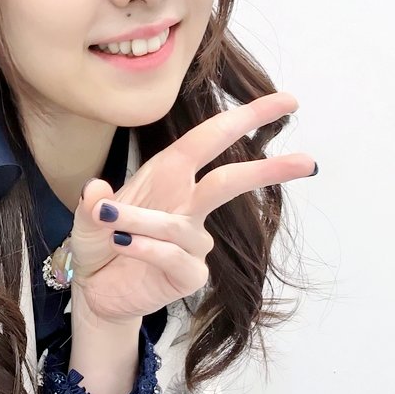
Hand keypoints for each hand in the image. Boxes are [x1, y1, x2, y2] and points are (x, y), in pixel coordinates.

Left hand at [67, 91, 314, 324]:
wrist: (96, 291)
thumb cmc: (100, 245)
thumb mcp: (86, 221)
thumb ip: (91, 205)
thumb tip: (96, 190)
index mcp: (169, 177)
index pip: (211, 139)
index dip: (246, 117)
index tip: (288, 101)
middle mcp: (186, 206)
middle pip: (230, 181)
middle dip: (268, 169)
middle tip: (307, 161)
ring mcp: (191, 242)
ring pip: (180, 224)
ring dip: (143, 221)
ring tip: (109, 222)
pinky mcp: (187, 274)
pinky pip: (172, 254)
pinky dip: (145, 247)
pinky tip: (122, 245)